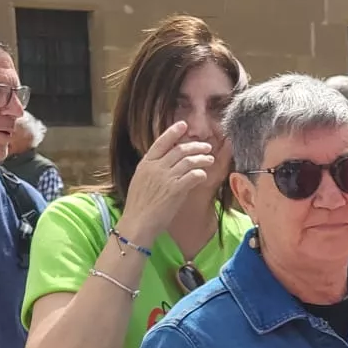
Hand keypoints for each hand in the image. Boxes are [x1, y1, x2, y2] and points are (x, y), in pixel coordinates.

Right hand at [119, 120, 215, 238]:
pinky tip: (203, 175)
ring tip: (210, 160)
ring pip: (189, 161)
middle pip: (180, 150)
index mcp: (146, 164)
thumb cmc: (139, 206)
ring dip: (202, 159)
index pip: (161, 142)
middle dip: (196, 146)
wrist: (137, 223)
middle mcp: (155, 167)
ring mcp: (165, 177)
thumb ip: (153, 170)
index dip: (173, 132)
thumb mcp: (141, 181)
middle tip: (206, 147)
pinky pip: (192, 175)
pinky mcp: (175, 189)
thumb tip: (166, 162)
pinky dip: (200, 173)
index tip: (184, 125)